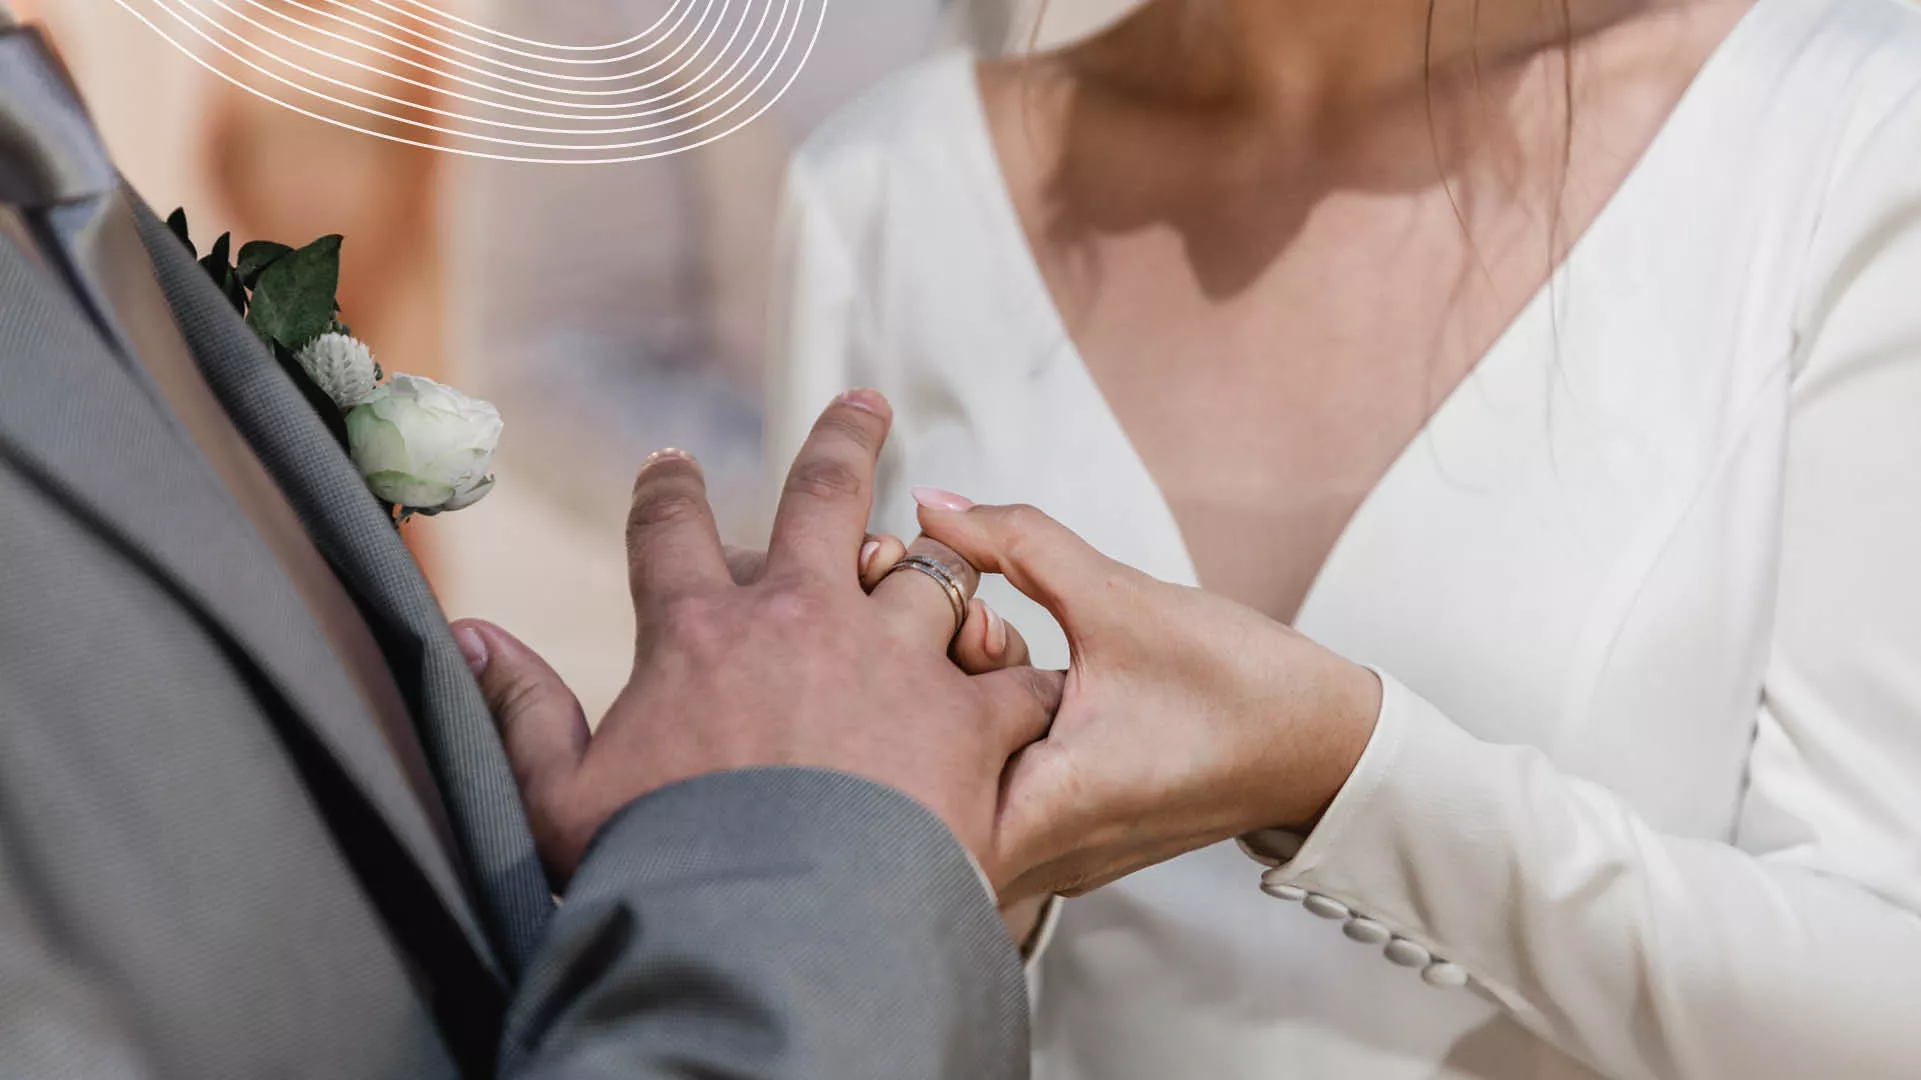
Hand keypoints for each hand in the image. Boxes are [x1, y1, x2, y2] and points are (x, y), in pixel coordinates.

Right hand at [450, 392, 1060, 887]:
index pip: (670, 530)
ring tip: (956, 550)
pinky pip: (1013, 679)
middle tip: (864, 405)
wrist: (770, 941)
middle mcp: (802, 619)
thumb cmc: (659, 873)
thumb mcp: (559, 798)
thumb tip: (466, 637)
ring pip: (931, 572)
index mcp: (699, 632)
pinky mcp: (966, 722)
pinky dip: (1020, 681)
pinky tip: (1028, 685)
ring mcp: (892, 661)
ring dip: (941, 562)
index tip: (670, 464)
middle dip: (844, 442)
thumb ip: (519, 709)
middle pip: (825, 497)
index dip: (667, 491)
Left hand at [914, 492, 1383, 903]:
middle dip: (907, 698)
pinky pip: (997, 799)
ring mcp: (1054, 861)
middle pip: (920, 792)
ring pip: (957, 796)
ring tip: (974, 639)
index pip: (908, 779)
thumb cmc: (1241, 686)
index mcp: (1046, 806)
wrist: (1322, 745)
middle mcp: (1040, 856)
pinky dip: (985, 738)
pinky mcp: (1070, 845)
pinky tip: (999, 677)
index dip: (885, 692)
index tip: (896, 615)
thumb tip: (935, 505)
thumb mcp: (1121, 599)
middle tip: (924, 618)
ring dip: (947, 717)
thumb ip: (1018, 544)